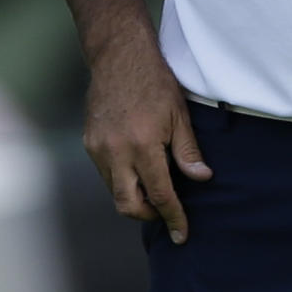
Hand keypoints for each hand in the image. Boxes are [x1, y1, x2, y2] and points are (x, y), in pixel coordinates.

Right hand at [83, 42, 211, 243]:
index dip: (172, 216)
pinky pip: (106, 174)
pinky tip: (138, 170)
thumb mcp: (180, 115)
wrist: (119, 57)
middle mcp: (116, 152)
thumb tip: (201, 178)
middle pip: (128, 203)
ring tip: (155, 191)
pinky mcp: (90, 142)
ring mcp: (99, 149)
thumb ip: (188, 151)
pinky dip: (123, 180)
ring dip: (134, 198)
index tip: (181, 234)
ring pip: (115, 191)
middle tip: (166, 213)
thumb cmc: (155, 81)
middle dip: (148, 216)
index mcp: (142, 145)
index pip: (159, 194)